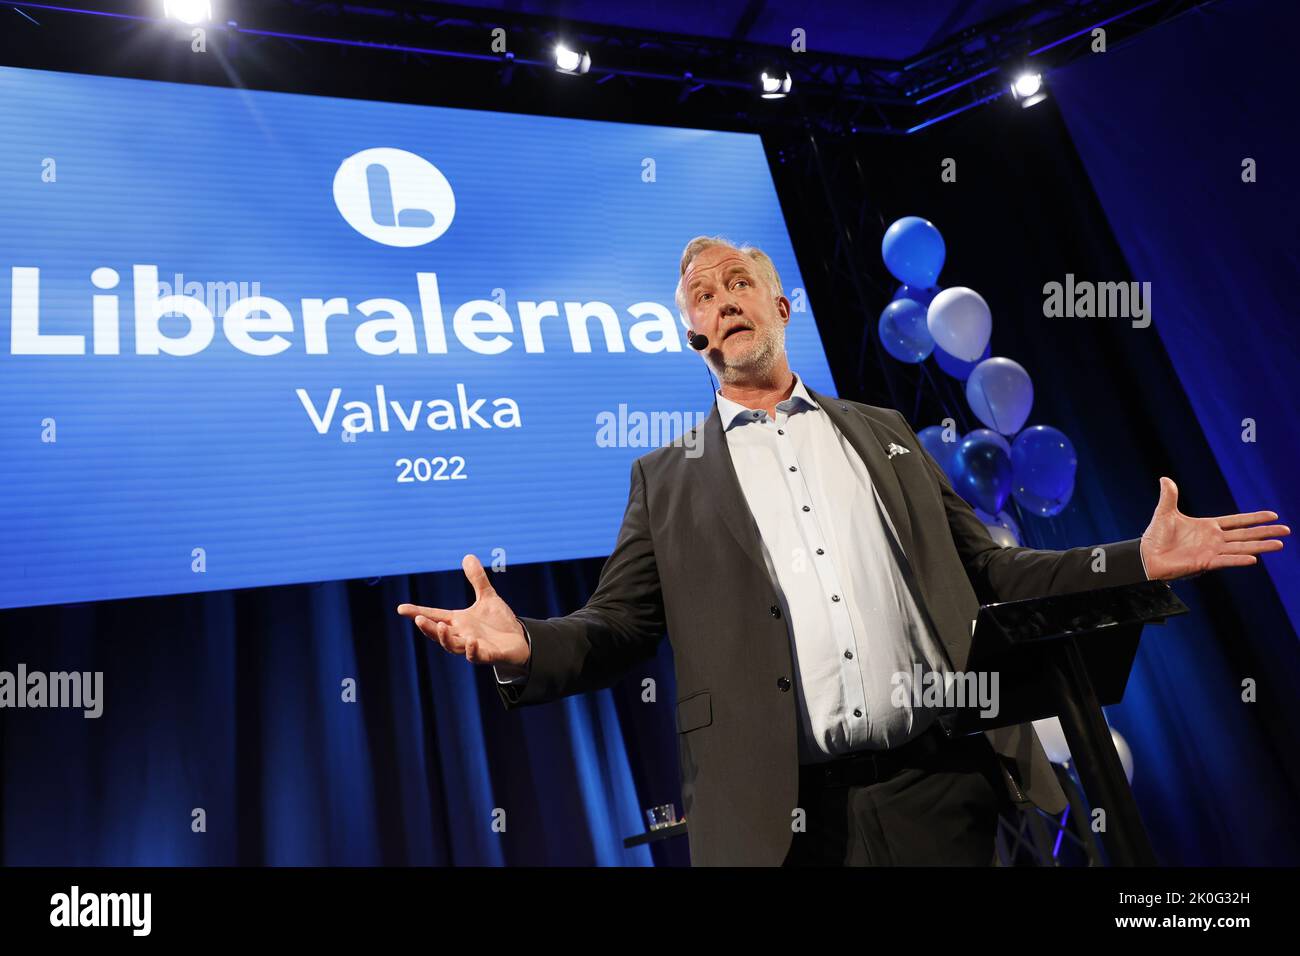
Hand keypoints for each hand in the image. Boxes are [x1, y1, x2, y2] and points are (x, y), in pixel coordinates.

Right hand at [396, 554, 529, 667]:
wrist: (519, 642)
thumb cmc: (499, 623)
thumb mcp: (488, 597)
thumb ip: (477, 580)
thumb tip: (468, 556)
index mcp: (459, 621)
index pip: (435, 616)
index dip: (417, 613)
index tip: (401, 609)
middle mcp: (462, 635)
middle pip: (439, 633)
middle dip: (428, 628)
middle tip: (418, 619)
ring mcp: (474, 647)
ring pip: (453, 646)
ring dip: (445, 638)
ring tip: (441, 626)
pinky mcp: (488, 655)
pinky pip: (476, 656)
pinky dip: (472, 650)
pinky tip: (471, 640)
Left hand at [1140, 477, 1288, 580]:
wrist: (1146, 556)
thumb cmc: (1156, 537)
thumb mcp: (1164, 513)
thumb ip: (1169, 496)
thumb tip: (1164, 478)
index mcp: (1208, 527)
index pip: (1237, 521)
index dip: (1254, 518)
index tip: (1273, 515)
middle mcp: (1214, 539)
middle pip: (1245, 534)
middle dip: (1266, 532)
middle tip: (1286, 530)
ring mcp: (1211, 551)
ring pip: (1241, 548)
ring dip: (1260, 546)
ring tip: (1279, 545)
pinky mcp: (1204, 562)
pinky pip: (1225, 560)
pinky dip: (1238, 560)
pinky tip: (1254, 558)